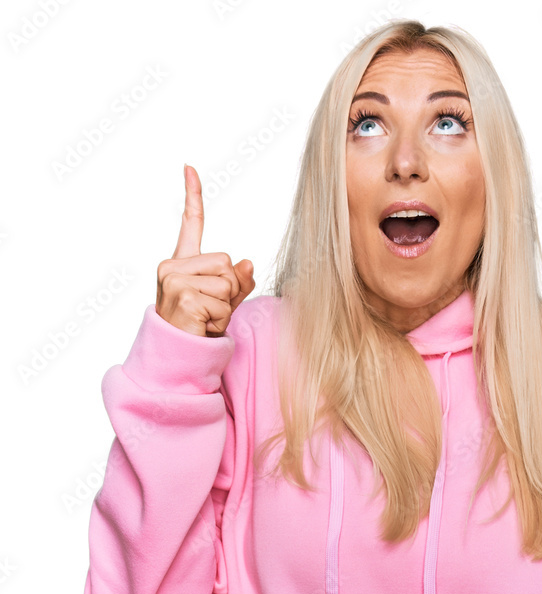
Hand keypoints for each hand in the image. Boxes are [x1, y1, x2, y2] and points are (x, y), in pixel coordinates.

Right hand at [155, 164, 254, 336]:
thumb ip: (237, 282)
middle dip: (229, 289)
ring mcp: (174, 281)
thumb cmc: (198, 327)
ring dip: (225, 307)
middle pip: (226, 261)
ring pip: (227, 282)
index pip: (191, 224)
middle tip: (210, 310)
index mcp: (180, 263)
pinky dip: (220, 319)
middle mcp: (172, 267)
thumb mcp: (222, 301)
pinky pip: (223, 302)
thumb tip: (248, 264)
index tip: (190, 168)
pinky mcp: (183, 297)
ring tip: (205, 319)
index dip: (193, 196)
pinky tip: (202, 326)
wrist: (177, 357)